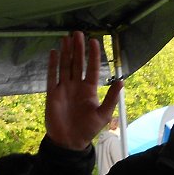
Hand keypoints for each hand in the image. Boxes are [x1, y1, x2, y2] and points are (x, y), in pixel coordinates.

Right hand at [46, 31, 124, 150]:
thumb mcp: (103, 114)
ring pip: (65, 66)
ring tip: (66, 38)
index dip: (93, 55)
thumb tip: (122, 81)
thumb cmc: (88, 129)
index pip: (91, 68)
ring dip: (66, 52)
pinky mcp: (52, 93)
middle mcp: (76, 86)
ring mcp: (64, 88)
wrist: (69, 141)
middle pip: (77, 63)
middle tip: (78, 33)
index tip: (95, 41)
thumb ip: (111, 98)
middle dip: (78, 48)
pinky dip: (52, 64)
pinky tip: (53, 52)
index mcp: (89, 89)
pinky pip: (52, 76)